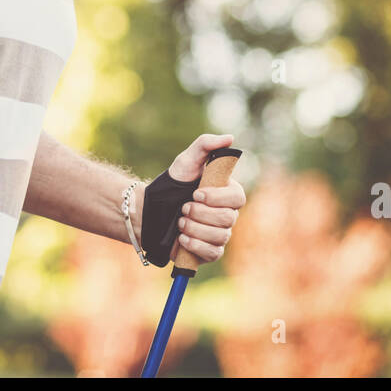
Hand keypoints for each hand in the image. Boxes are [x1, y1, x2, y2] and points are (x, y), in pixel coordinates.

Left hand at [166, 133, 245, 264]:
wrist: (153, 211)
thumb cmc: (173, 183)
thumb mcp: (186, 160)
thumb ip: (206, 145)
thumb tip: (230, 137)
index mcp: (227, 193)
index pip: (237, 198)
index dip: (217, 198)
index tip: (196, 193)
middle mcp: (228, 214)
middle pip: (227, 218)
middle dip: (200, 213)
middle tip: (183, 208)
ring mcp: (221, 234)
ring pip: (219, 236)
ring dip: (194, 228)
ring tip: (180, 221)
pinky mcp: (211, 251)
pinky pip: (213, 253)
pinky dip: (196, 245)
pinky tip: (182, 238)